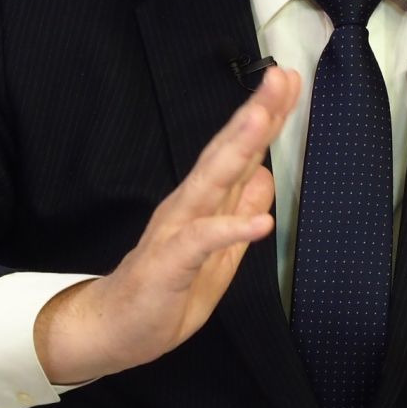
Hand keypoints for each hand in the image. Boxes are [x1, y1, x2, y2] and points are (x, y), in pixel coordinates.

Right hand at [34, 66, 299, 382]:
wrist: (115, 329)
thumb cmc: (168, 290)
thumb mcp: (220, 252)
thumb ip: (239, 212)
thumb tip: (266, 177)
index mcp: (205, 201)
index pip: (240, 151)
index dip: (266, 117)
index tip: (290, 83)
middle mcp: (190, 204)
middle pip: (227, 152)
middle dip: (255, 114)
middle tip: (280, 78)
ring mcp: (177, 229)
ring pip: (212, 181)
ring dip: (239, 149)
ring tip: (263, 118)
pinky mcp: (169, 262)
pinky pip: (202, 242)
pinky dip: (230, 230)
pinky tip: (260, 223)